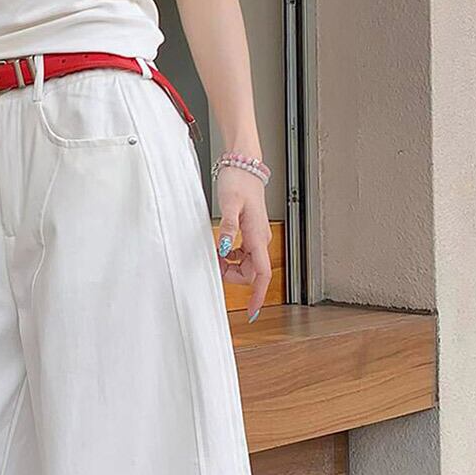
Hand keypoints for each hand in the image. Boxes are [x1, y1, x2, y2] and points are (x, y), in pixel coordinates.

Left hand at [215, 168, 271, 321]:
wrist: (244, 163)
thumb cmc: (239, 180)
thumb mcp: (230, 204)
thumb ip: (228, 228)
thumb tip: (225, 248)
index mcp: (258, 237)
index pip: (262, 273)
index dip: (258, 295)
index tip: (252, 311)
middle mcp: (260, 239)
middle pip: (250, 273)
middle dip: (232, 275)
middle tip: (214, 264)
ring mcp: (255, 237)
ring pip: (245, 264)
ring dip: (229, 266)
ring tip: (214, 253)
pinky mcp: (250, 233)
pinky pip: (241, 254)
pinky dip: (229, 256)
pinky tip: (220, 247)